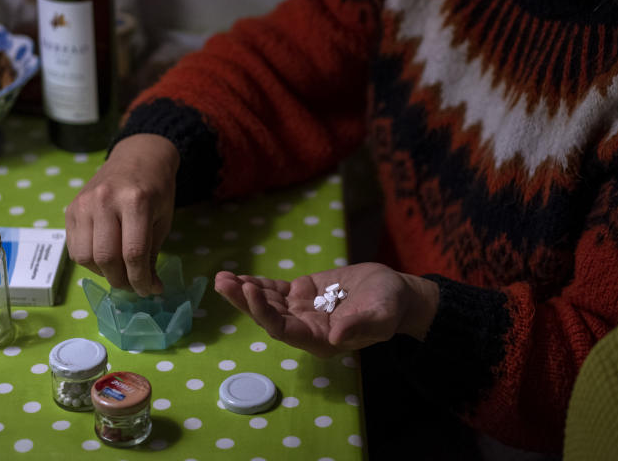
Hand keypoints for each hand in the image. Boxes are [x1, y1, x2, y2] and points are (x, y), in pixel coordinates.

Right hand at [65, 134, 180, 296]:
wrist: (138, 157)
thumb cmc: (156, 189)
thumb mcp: (162, 220)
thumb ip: (151, 254)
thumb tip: (148, 287)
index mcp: (135, 202)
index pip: (133, 253)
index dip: (141, 279)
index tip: (150, 290)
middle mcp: (105, 201)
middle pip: (106, 258)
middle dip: (122, 280)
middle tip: (134, 286)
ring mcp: (84, 203)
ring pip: (85, 257)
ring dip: (103, 273)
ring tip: (119, 271)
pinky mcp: (71, 208)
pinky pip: (74, 247)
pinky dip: (89, 261)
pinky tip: (104, 258)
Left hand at [214, 262, 438, 357]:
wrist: (395, 294)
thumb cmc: (390, 307)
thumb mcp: (380, 315)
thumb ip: (359, 326)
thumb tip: (336, 336)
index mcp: (319, 340)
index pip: (283, 330)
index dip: (265, 313)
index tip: (251, 291)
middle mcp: (304, 329)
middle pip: (267, 317)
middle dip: (244, 301)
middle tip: (223, 282)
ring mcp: (301, 311)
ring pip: (266, 303)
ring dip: (244, 291)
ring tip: (222, 277)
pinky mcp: (302, 294)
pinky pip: (275, 291)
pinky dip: (257, 284)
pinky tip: (239, 277)